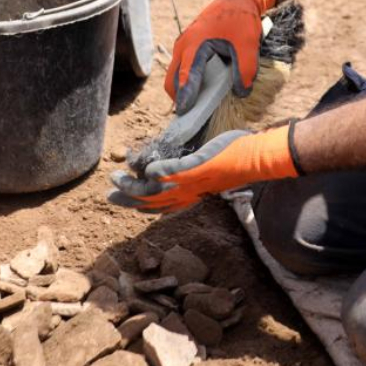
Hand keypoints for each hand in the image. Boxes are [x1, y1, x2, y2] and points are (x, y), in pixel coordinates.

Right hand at [108, 127, 297, 212]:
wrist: (256, 159)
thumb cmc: (236, 160)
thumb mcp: (209, 169)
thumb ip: (191, 169)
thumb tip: (177, 165)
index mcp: (190, 195)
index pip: (160, 205)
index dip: (140, 205)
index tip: (122, 200)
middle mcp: (188, 193)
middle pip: (152, 201)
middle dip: (128, 199)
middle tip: (109, 194)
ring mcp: (193, 181)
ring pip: (157, 189)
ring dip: (135, 186)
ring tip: (117, 179)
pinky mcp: (198, 167)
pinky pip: (175, 172)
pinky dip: (160, 172)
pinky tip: (146, 170)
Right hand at [165, 0, 275, 113]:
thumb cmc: (241, 20)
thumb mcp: (248, 45)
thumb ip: (245, 70)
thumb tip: (240, 93)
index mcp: (195, 45)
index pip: (185, 77)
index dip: (185, 97)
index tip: (185, 114)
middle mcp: (183, 46)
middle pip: (172, 80)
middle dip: (180, 99)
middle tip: (193, 117)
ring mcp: (183, 45)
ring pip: (175, 75)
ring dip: (183, 90)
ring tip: (198, 106)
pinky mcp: (188, 46)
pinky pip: (181, 68)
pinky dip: (187, 81)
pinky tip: (203, 89)